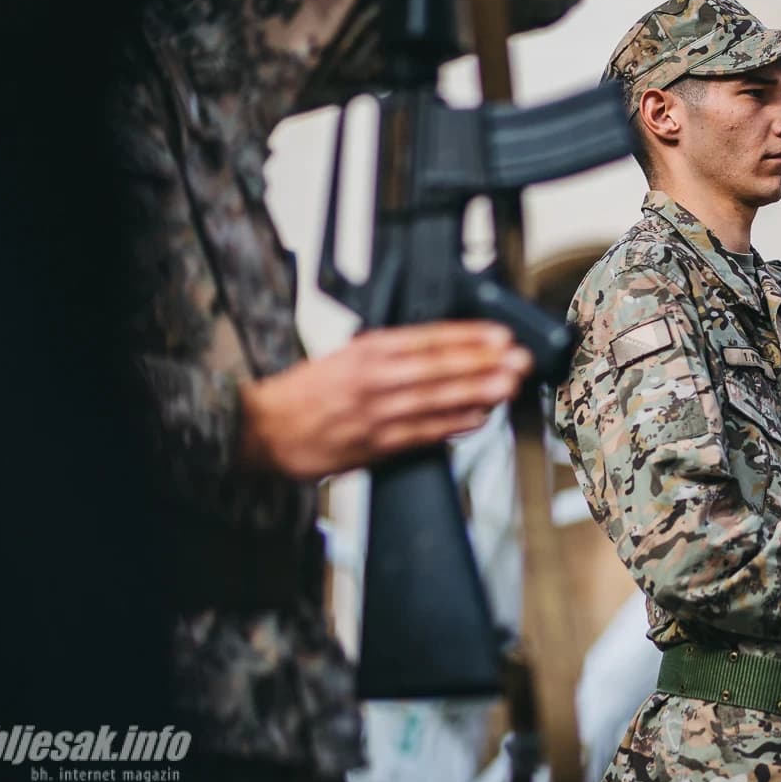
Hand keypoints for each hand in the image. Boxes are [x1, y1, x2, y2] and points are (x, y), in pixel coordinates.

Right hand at [238, 321, 533, 479]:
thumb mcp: (346, 355)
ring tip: (508, 386)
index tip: (500, 335)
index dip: (469, 337)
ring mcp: (375, 414)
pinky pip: (421, 435)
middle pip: (439, 368)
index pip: (428, 338)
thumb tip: (444, 348)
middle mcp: (373, 378)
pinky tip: (478, 418)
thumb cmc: (307, 391)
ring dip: (477, 393)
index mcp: (366, 350)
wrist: (262, 429)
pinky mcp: (373, 446)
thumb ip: (391, 352)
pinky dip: (452, 427)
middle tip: (518, 359)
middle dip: (484, 363)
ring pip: (435, 401)